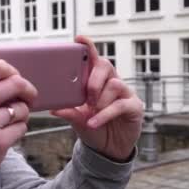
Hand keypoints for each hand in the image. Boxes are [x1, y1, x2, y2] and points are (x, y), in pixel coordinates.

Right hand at [0, 60, 37, 188]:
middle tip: (28, 99)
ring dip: (21, 115)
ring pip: (22, 108)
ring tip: (7, 123)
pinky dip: (17, 131)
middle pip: (16, 84)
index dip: (15, 73)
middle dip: (28, 91)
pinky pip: (22, 128)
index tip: (17, 82)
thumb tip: (11, 78)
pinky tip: (4, 136)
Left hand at [51, 36, 143, 161]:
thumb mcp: (77, 120)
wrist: (107, 148)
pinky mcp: (134, 107)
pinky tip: (93, 122)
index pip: (93, 60)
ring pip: (115, 84)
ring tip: (91, 112)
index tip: (79, 39)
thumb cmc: (92, 128)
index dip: (88, 48)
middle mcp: (112, 82)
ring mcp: (125, 94)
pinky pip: (120, 105)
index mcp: (97, 81)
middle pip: (106, 65)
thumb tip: (54, 109)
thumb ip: (69, 112)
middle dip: (94, 79)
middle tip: (86, 97)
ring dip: (100, 99)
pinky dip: (104, 114)